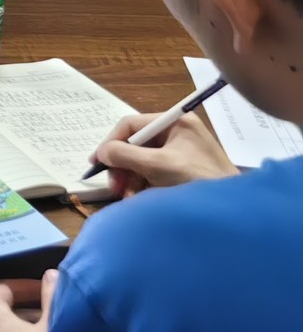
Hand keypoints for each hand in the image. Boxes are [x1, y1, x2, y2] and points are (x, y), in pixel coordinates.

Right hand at [91, 111, 236, 196]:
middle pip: (136, 144)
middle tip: (114, 186)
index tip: (97, 163)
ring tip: (127, 196)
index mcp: (175, 122)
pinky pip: (155, 173)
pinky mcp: (184, 171)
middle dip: (122, 165)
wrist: (235, 210)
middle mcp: (178, 133)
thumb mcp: (157, 165)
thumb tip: (102, 153)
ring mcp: (182, 152)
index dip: (110, 142)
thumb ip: (125, 154)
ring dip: (131, 178)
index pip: (131, 125)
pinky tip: (140, 198)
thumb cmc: (197, 180)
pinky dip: (144, 185)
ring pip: (143, 161)